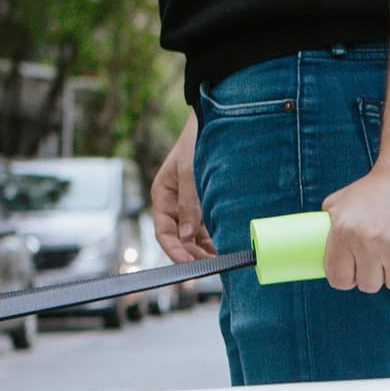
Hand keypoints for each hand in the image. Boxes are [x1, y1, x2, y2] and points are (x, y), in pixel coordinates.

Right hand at [151, 111, 213, 261]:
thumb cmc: (196, 142)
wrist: (214, 122)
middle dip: (193, 255)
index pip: (164, 233)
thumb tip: (187, 236)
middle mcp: (174, 205)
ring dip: (206, 251)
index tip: (188, 265)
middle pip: (180, 239)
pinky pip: (208, 229)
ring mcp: (190, 207)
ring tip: (222, 262)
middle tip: (211, 268)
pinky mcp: (206, 206)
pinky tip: (227, 248)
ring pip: (195, 237)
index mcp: (163, 196)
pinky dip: (215, 239)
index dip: (175, 251)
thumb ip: (189, 204)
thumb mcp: (190, 171)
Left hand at [321, 155, 389, 292]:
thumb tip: (317, 247)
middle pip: (369, 285)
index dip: (347, 279)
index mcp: (344, 232)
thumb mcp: (342, 200)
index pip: (339, 279)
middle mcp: (369, 242)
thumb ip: (329, 225)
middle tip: (381, 260)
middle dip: (374, 276)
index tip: (355, 273)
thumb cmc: (377, 185)